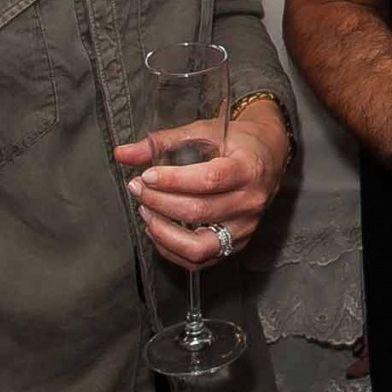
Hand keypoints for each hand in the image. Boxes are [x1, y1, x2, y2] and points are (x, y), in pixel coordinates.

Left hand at [113, 101, 291, 269]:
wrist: (268, 154)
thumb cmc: (236, 141)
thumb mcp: (203, 131)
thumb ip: (162, 143)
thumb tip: (122, 154)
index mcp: (248, 168)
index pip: (209, 180)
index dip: (173, 180)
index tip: (147, 175)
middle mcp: (251, 201)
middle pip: (199, 211)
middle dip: (160, 202)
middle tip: (138, 188)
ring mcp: (246, 226)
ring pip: (200, 245)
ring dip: (164, 232)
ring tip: (146, 212)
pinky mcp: (237, 243)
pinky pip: (201, 260)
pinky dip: (172, 250)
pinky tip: (158, 229)